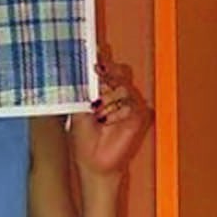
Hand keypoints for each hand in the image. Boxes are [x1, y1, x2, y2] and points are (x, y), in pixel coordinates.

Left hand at [68, 53, 151, 177]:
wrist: (93, 162)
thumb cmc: (85, 141)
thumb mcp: (78, 111)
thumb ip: (81, 91)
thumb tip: (79, 72)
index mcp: (103, 92)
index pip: (107, 69)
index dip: (103, 60)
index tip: (95, 54)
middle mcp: (118, 95)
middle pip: (119, 72)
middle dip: (106, 76)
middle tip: (96, 80)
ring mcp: (129, 105)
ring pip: (123, 88)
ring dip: (107, 102)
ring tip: (99, 117)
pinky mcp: (139, 116)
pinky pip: (130, 105)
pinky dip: (117, 114)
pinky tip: (108, 123)